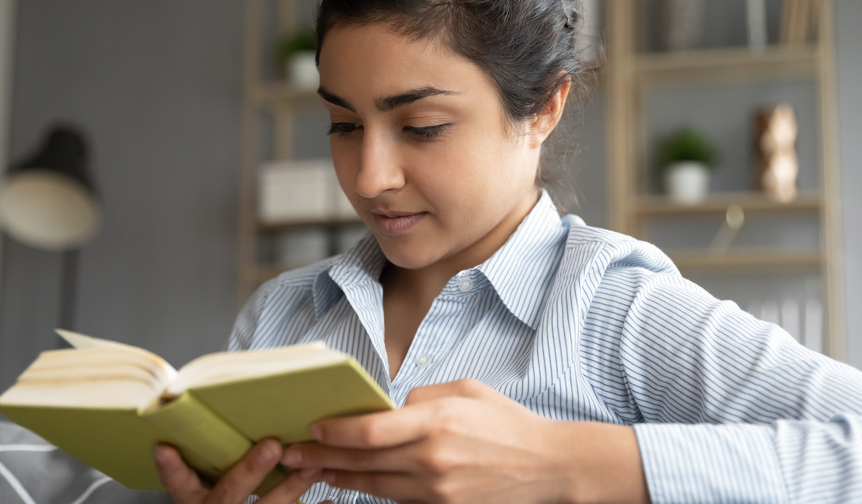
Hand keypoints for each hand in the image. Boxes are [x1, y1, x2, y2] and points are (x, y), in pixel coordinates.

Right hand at [155, 439, 319, 503]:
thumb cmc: (227, 501)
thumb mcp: (210, 488)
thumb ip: (217, 460)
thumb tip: (229, 413)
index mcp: (198, 501)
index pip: (180, 484)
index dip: (172, 468)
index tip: (165, 448)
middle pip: (228, 494)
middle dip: (250, 470)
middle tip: (272, 446)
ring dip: (292, 488)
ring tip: (314, 466)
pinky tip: (331, 501)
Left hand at [281, 379, 648, 503]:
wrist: (547, 466)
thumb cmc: (507, 421)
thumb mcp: (466, 390)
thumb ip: (421, 396)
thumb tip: (388, 408)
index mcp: (437, 421)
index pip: (370, 431)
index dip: (335, 432)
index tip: (312, 427)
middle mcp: (432, 459)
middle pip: (362, 463)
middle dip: (322, 458)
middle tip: (292, 455)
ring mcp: (437, 490)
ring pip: (373, 487)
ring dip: (339, 478)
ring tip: (315, 471)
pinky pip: (398, 500)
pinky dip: (372, 491)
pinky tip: (353, 482)